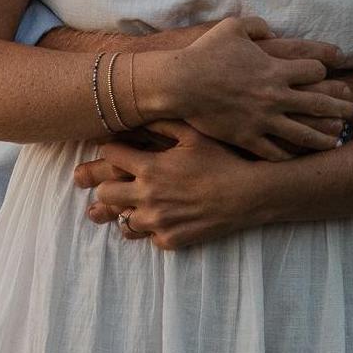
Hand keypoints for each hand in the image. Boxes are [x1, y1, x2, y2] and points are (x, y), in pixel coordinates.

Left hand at [75, 120, 258, 249]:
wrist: (247, 195)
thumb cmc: (222, 159)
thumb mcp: (192, 134)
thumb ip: (162, 122)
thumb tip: (140, 111)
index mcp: (150, 168)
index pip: (109, 156)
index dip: (111, 149)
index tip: (118, 149)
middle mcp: (147, 197)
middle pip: (104, 193)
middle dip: (108, 183)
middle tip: (122, 179)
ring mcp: (157, 223)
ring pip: (121, 221)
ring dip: (128, 209)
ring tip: (140, 200)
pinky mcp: (169, 241)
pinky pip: (147, 238)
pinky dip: (151, 228)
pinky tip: (163, 216)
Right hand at [163, 17, 352, 161]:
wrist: (182, 82)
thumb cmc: (205, 52)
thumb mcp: (233, 26)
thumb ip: (257, 25)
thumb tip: (272, 30)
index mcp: (275, 68)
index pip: (314, 69)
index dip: (323, 68)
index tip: (330, 71)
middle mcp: (275, 95)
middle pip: (319, 103)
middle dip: (342, 107)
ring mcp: (264, 119)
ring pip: (303, 133)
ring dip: (324, 137)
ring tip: (338, 141)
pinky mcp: (249, 137)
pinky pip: (276, 151)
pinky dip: (291, 155)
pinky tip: (300, 158)